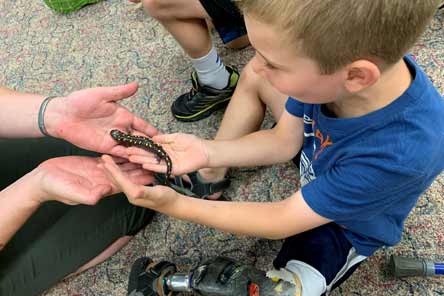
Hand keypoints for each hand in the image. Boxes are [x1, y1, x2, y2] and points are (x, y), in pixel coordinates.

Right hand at [34, 155, 152, 204]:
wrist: (43, 180)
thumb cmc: (56, 189)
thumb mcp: (73, 193)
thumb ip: (88, 195)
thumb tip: (103, 193)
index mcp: (104, 188)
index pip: (127, 184)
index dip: (140, 179)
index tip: (153, 173)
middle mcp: (106, 181)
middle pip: (129, 174)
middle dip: (143, 168)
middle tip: (158, 160)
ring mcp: (101, 172)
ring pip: (122, 165)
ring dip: (134, 159)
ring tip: (149, 152)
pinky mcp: (95, 163)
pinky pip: (112, 158)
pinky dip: (122, 153)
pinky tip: (131, 147)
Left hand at [46, 82, 157, 157]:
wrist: (62, 115)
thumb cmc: (80, 101)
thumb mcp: (101, 94)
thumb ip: (120, 92)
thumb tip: (136, 84)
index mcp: (124, 116)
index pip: (143, 125)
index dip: (153, 131)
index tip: (165, 138)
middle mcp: (121, 128)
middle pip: (141, 139)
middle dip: (151, 146)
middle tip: (164, 154)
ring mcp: (114, 139)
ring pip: (132, 148)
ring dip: (142, 154)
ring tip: (155, 161)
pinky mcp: (105, 148)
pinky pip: (120, 154)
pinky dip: (129, 158)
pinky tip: (138, 163)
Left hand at [101, 155, 178, 210]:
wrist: (174, 205)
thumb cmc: (167, 199)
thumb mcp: (158, 194)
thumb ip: (146, 192)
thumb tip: (136, 191)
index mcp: (134, 194)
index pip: (120, 181)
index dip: (112, 170)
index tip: (105, 161)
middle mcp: (131, 194)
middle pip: (117, 180)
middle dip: (109, 169)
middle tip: (101, 158)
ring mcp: (134, 192)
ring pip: (120, 180)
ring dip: (113, 171)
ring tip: (106, 163)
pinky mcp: (138, 190)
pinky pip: (127, 180)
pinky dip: (121, 172)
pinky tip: (120, 168)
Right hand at [126, 133, 208, 174]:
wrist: (204, 150)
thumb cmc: (192, 142)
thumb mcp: (175, 137)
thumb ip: (163, 138)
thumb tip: (151, 138)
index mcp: (164, 148)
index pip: (149, 147)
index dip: (139, 146)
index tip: (128, 144)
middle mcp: (164, 156)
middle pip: (148, 155)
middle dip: (136, 153)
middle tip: (124, 152)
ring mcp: (168, 164)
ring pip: (152, 161)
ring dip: (141, 160)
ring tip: (130, 158)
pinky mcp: (173, 170)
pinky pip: (161, 168)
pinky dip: (153, 166)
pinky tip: (144, 164)